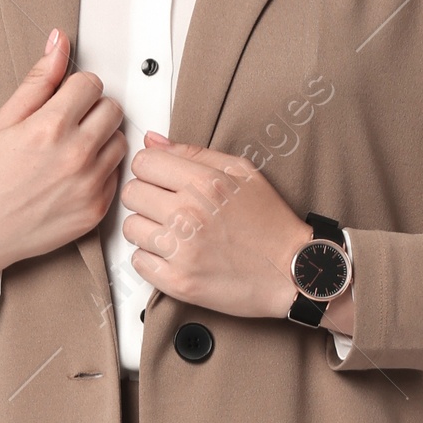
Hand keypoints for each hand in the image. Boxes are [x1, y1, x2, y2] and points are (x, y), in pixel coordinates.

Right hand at [0, 30, 125, 300]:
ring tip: (69, 151)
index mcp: (50, 126)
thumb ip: (38, 81)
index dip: (76, 88)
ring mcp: (89, 185)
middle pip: (112, 109)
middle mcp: (76, 155)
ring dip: (101, 140)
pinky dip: (99, 171)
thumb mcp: (3, 121)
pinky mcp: (96, 210)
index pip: (91, 83)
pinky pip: (115, 176)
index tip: (64, 99)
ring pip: (119, 142)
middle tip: (66, 124)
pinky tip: (71, 176)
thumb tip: (59, 43)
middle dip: (92, 110)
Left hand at [121, 134, 311, 321]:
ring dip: (148, 229)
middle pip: (131, 193)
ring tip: (174, 234)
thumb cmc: (269, 223)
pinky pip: (138, 262)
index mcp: (205, 182)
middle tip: (167, 208)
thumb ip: (192, 153)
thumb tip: (152, 141)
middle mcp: (189, 214)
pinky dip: (152, 259)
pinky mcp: (178, 281)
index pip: (143, 162)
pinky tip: (174, 256)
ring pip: (131, 228)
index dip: (150, 170)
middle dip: (146, 198)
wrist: (291, 272)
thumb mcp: (241, 172)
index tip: (161, 180)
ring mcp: (182, 250)